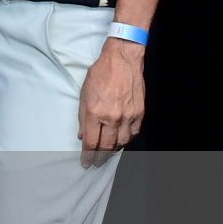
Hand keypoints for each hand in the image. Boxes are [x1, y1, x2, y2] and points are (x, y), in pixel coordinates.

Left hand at [77, 39, 145, 166]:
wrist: (123, 60)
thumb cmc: (100, 74)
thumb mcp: (84, 94)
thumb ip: (83, 118)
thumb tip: (83, 136)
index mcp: (94, 112)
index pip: (91, 142)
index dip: (88, 155)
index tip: (86, 162)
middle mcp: (112, 117)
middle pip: (106, 146)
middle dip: (100, 157)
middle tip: (96, 162)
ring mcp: (127, 116)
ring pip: (121, 143)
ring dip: (113, 150)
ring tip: (107, 152)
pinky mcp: (139, 113)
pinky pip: (133, 133)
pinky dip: (126, 140)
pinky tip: (121, 140)